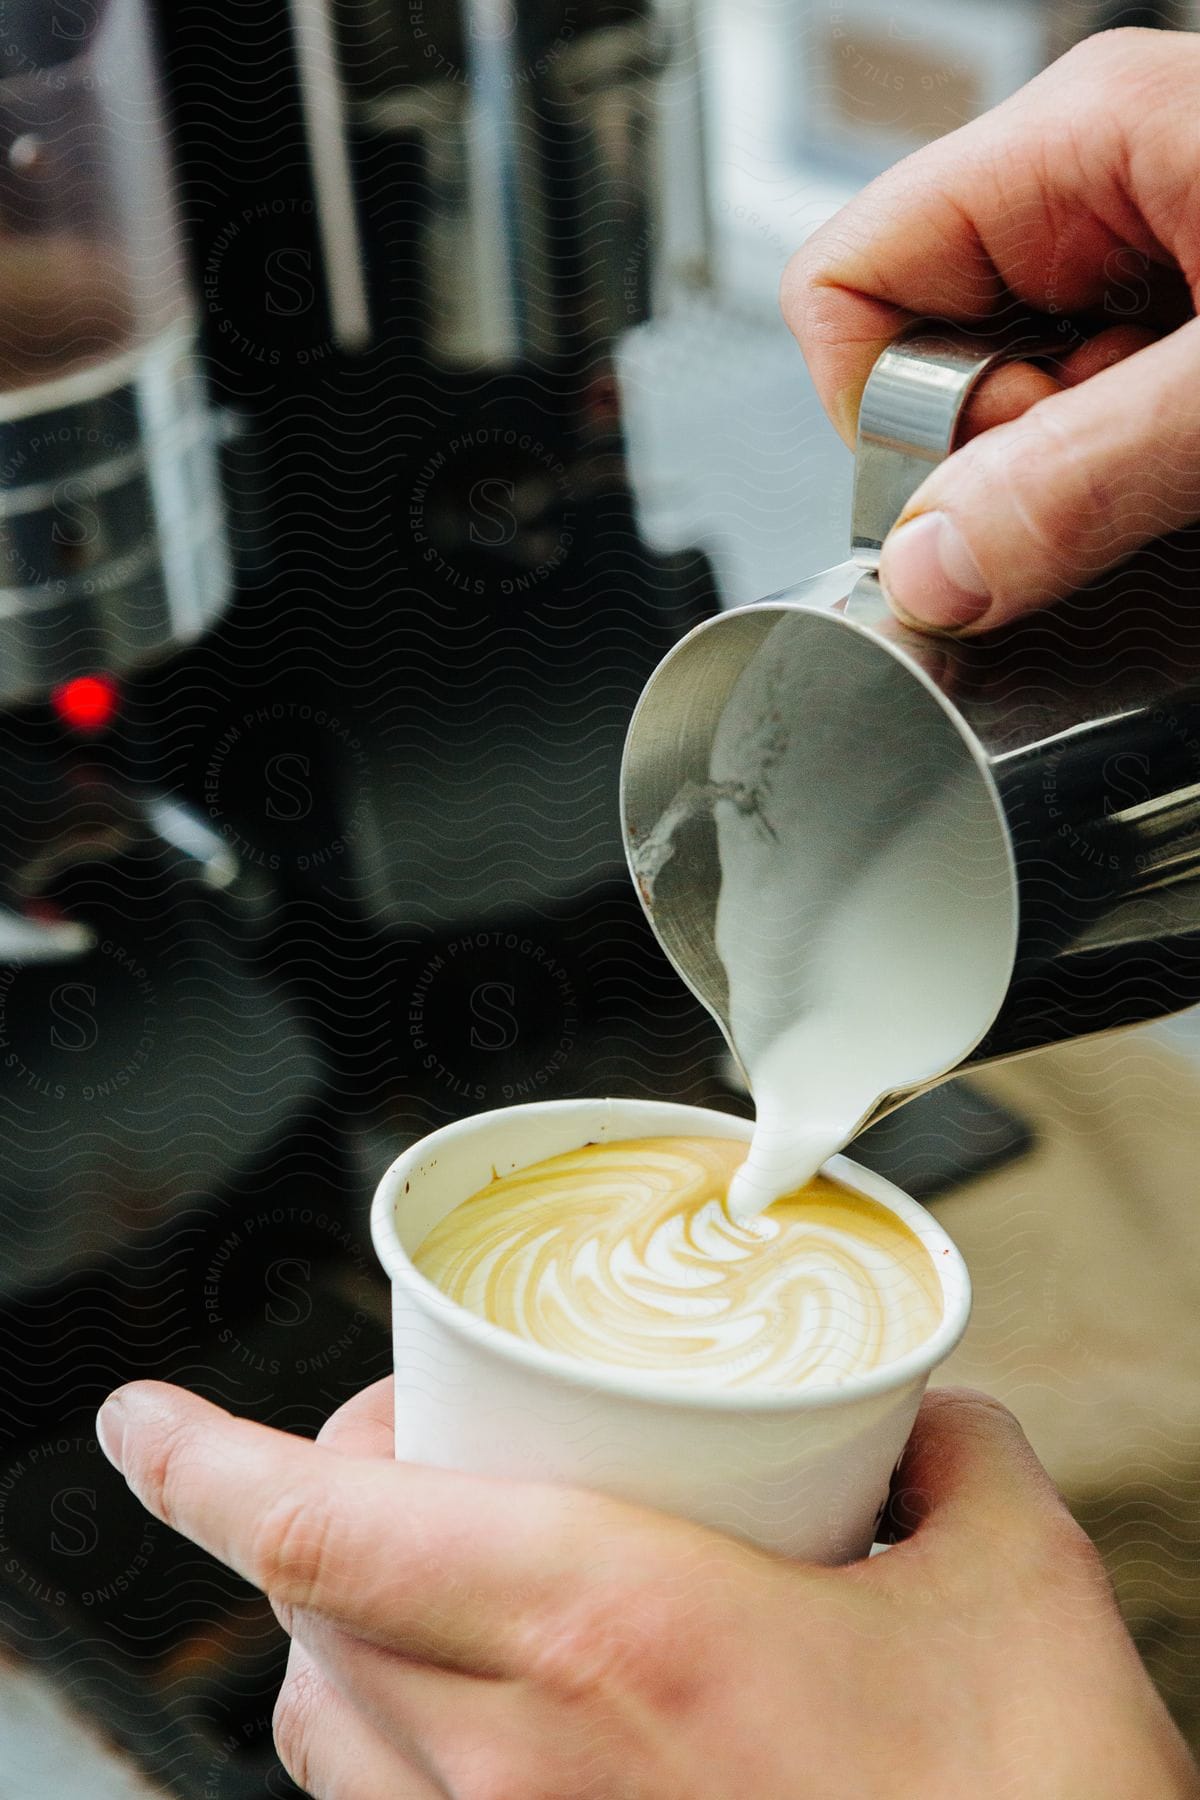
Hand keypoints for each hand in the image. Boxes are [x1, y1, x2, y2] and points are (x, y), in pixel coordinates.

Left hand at [95, 1378, 1196, 1798]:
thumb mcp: (1017, 1592)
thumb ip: (959, 1457)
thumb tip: (929, 1419)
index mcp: (614, 1636)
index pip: (323, 1532)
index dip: (199, 1463)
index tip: (140, 1419)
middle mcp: (528, 1768)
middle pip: (308, 1617)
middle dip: (311, 1506)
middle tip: (395, 1446)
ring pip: (325, 1735)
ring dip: (335, 1631)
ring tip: (417, 1569)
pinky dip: (388, 1743)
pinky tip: (478, 1710)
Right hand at [782, 27, 1199, 632]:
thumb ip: (1082, 481)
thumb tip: (931, 571)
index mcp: (1075, 140)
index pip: (844, 287)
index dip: (883, 420)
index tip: (976, 494)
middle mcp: (1087, 183)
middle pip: (918, 356)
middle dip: (997, 452)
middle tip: (1124, 463)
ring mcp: (1133, 243)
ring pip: (1003, 401)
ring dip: (1075, 465)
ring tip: (1185, 448)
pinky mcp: (1174, 303)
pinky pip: (1081, 410)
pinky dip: (1122, 463)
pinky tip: (1194, 451)